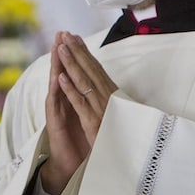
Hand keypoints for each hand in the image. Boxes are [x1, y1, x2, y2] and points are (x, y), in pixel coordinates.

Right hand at [41, 31, 90, 194]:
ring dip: (57, 64)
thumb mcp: (94, 123)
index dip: (77, 55)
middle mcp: (64, 102)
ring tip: (56, 46)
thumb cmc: (81, 143)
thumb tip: (108, 95)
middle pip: (64, 72)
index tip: (77, 37)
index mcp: (75, 99)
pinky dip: (58, 89)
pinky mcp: (56, 122)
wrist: (68, 166)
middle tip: (62, 32)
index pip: (75, 73)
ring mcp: (58, 110)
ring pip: (58, 83)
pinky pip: (57, 103)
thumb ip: (95, 108)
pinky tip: (57, 76)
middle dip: (64, 52)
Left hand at [54, 30, 116, 147]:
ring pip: (83, 82)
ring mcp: (101, 109)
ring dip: (71, 64)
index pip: (97, 69)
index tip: (75, 38)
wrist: (134, 160)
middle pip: (90, 70)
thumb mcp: (121, 113)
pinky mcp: (94, 123)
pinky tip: (60, 77)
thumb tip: (107, 84)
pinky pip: (80, 103)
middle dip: (77, 51)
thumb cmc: (126, 137)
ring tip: (61, 48)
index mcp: (113, 96)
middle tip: (65, 34)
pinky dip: (70, 89)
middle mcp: (108, 99)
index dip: (85, 53)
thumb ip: (114, 99)